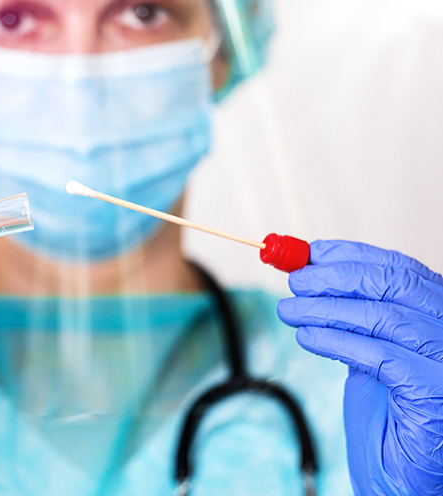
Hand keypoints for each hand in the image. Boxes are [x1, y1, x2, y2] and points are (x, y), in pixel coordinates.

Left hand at [277, 240, 442, 494]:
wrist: (412, 464)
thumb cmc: (393, 402)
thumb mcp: (370, 342)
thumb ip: (348, 307)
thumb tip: (303, 270)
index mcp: (439, 309)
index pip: (398, 267)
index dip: (350, 255)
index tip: (309, 253)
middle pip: (392, 284)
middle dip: (334, 277)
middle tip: (294, 283)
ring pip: (382, 317)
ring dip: (325, 310)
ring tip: (290, 311)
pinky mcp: (434, 389)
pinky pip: (379, 356)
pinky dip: (336, 342)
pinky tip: (307, 338)